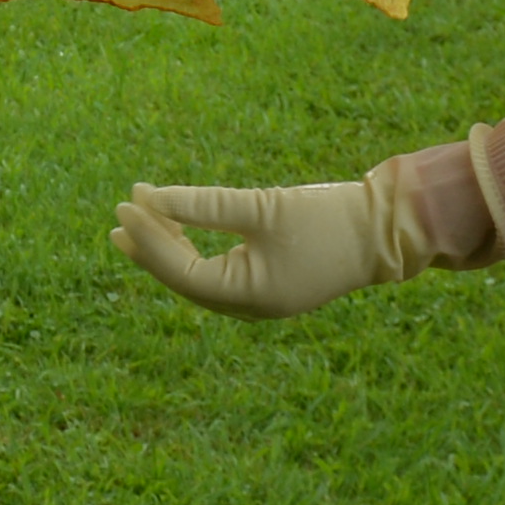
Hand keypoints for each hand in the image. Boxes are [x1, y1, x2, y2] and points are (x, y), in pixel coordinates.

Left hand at [116, 172, 420, 317]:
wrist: (387, 230)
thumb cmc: (327, 216)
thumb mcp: (261, 207)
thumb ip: (204, 205)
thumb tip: (149, 198)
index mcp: (248, 296)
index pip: (181, 272)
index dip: (149, 239)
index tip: (126, 204)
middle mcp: (250, 306)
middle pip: (185, 280)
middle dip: (150, 248)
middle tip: (117, 217)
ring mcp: (261, 299)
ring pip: (199, 278)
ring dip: (169, 248)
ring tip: (139, 221)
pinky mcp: (271, 284)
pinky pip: (219, 273)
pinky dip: (195, 251)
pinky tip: (178, 229)